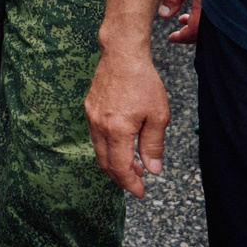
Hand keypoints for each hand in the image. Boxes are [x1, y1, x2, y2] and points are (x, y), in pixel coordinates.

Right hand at [84, 45, 169, 196]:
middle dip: (120, 177)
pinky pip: (96, 136)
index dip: (129, 184)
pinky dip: (107, 147)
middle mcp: (99, 125)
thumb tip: (153, 169)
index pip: (119, 167)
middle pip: (105, 163)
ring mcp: (91, 116)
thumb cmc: (143, 82)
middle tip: (137, 182)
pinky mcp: (89, 108)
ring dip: (113, 162)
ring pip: (99, 150)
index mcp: (116, 129)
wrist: (122, 54)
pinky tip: (121, 144)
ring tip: (132, 165)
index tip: (140, 192)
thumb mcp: (158, 116)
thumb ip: (153, 145)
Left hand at [157, 0, 213, 44]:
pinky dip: (204, 13)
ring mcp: (223, 2)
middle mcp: (217, 7)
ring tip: (183, 17)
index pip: (195, 31)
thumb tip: (164, 15)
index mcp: (207, 5)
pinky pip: (215, 12)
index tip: (172, 38)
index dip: (182, 37)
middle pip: (204, 30)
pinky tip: (195, 6)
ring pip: (210, 21)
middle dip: (190, 31)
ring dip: (196, 22)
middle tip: (178, 28)